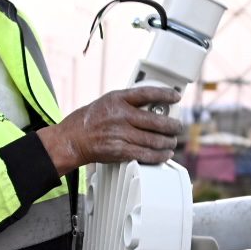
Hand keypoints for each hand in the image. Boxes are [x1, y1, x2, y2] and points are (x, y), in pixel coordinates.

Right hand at [38, 86, 184, 173]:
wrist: (72, 139)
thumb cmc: (90, 120)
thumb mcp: (108, 102)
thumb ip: (128, 103)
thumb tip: (153, 107)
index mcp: (118, 99)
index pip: (147, 93)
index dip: (164, 94)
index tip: (176, 97)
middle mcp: (120, 115)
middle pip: (156, 121)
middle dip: (172, 126)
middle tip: (178, 127)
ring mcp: (120, 133)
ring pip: (154, 140)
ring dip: (168, 142)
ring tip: (172, 142)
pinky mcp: (120, 150)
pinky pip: (145, 154)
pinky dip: (158, 155)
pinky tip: (164, 154)